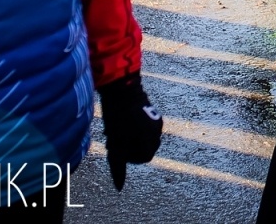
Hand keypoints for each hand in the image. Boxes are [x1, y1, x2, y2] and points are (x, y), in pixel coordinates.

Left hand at [98, 72, 163, 190]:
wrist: (121, 87)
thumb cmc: (118, 118)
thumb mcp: (116, 144)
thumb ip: (119, 166)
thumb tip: (119, 187)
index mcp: (152, 139)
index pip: (145, 158)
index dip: (130, 158)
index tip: (118, 149)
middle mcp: (158, 130)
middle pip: (145, 148)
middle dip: (131, 147)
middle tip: (117, 139)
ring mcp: (156, 119)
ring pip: (144, 137)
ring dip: (132, 137)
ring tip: (118, 129)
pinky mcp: (150, 110)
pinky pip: (144, 126)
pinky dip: (134, 128)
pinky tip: (122, 120)